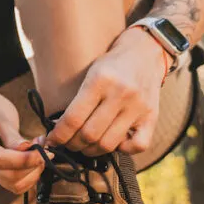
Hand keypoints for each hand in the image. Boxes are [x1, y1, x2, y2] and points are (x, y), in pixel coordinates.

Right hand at [0, 88, 46, 192]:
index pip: (1, 160)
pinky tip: (33, 159)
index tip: (45, 152)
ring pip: (13, 184)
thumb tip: (27, 150)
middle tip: (46, 150)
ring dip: (32, 172)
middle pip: (8, 176)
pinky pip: (14, 184)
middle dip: (32, 165)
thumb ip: (13, 136)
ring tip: (40, 152)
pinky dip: (28, 175)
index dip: (26, 159)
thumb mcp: (2, 116)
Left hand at [47, 28, 167, 156]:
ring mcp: (138, 107)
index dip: (58, 135)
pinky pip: (138, 145)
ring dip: (92, 151)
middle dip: (72, 144)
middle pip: (90, 134)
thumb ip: (76, 99)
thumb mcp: (88, 72)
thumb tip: (57, 129)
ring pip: (109, 143)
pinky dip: (124, 150)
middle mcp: (121, 94)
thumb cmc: (110, 64)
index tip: (51, 140)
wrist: (144, 52)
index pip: (73, 118)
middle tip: (67, 143)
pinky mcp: (152, 116)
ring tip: (85, 146)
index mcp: (99, 80)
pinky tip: (115, 142)